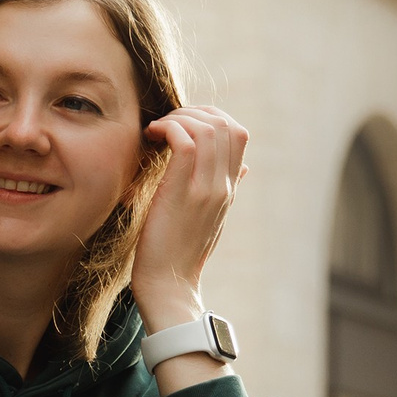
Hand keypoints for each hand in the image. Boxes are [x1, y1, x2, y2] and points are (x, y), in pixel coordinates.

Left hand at [130, 105, 247, 327]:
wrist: (168, 285)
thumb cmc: (178, 253)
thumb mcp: (210, 218)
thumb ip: (224, 189)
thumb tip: (244, 168)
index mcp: (229, 188)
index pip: (238, 133)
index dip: (211, 116)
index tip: (182, 124)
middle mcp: (223, 185)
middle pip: (225, 123)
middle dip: (192, 112)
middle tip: (165, 124)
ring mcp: (207, 188)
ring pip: (207, 128)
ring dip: (178, 118)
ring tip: (156, 130)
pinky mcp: (183, 192)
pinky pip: (185, 142)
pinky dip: (168, 129)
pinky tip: (152, 137)